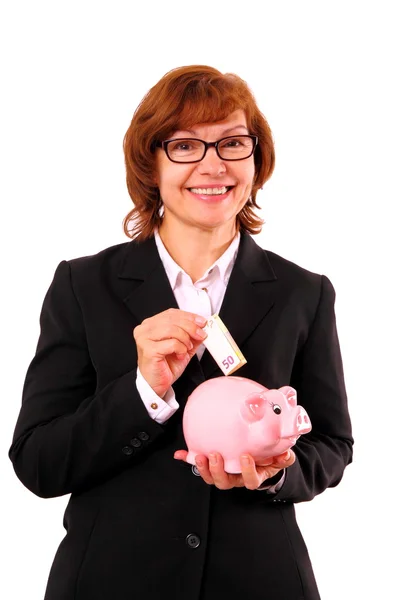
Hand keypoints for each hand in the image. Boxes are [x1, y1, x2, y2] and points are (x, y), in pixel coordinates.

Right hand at [133, 308, 207, 396]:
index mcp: (151, 324)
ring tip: (188, 348)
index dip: (189, 316)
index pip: (172, 313)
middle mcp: (145, 329)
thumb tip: (203, 326)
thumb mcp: (183, 346)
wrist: (156, 384)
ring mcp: (144, 338)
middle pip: (172, 319)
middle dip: (191, 327)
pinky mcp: (148, 350)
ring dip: (185, 339)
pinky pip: (171, 343)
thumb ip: (191, 335)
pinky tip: (181, 356)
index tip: (202, 322)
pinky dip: (181, 349)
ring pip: (172, 330)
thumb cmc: (166, 366)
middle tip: (201, 335)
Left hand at [174, 449, 295, 489]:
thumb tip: (285, 453)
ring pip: (212, 478)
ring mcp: (225, 473)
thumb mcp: (279, 458)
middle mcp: (237, 478)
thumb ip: (283, 457)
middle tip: (215, 456)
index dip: (247, 471)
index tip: (245, 457)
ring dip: (203, 468)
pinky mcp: (213, 466)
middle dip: (218, 471)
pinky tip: (180, 455)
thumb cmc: (269, 459)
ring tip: (199, 455)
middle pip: (225, 482)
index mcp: (253, 476)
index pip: (251, 480)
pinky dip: (188, 460)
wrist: (262, 461)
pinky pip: (200, 466)